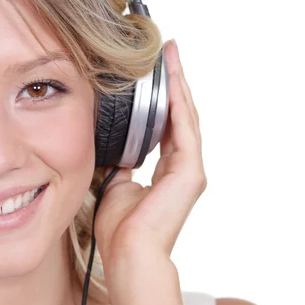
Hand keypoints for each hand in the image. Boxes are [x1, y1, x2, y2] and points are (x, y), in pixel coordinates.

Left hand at [93, 39, 206, 270]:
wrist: (128, 252)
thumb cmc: (121, 227)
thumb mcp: (116, 185)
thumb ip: (121, 163)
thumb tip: (115, 148)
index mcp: (167, 170)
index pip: (168, 125)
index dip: (164, 97)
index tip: (155, 71)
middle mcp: (183, 166)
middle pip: (180, 114)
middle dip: (174, 82)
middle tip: (168, 52)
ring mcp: (190, 169)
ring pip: (186, 116)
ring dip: (178, 85)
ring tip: (171, 56)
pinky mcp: (190, 172)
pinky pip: (184, 129)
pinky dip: (178, 103)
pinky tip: (172, 80)